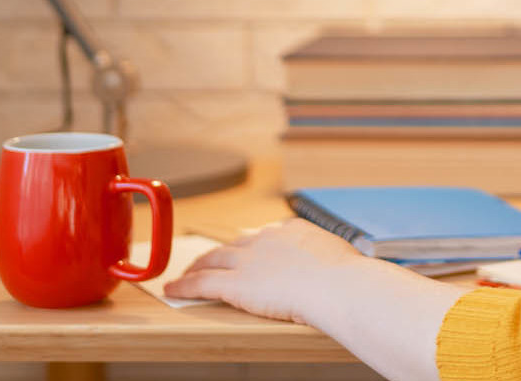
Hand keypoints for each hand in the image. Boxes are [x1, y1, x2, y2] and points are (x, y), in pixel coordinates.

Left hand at [165, 219, 363, 324]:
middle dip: (219, 253)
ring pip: (213, 260)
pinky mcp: (235, 283)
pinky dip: (184, 286)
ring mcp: (248, 260)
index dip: (253, 246)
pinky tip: (173, 290)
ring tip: (186, 274)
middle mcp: (266, 239)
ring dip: (196, 267)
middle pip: (235, 244)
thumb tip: (341, 266)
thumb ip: (330, 258)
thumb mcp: (342, 258)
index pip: (266, 235)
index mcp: (293, 230)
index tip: (249, 252)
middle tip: (208, 261)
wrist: (337, 286)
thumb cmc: (347, 278)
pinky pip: (202, 283)